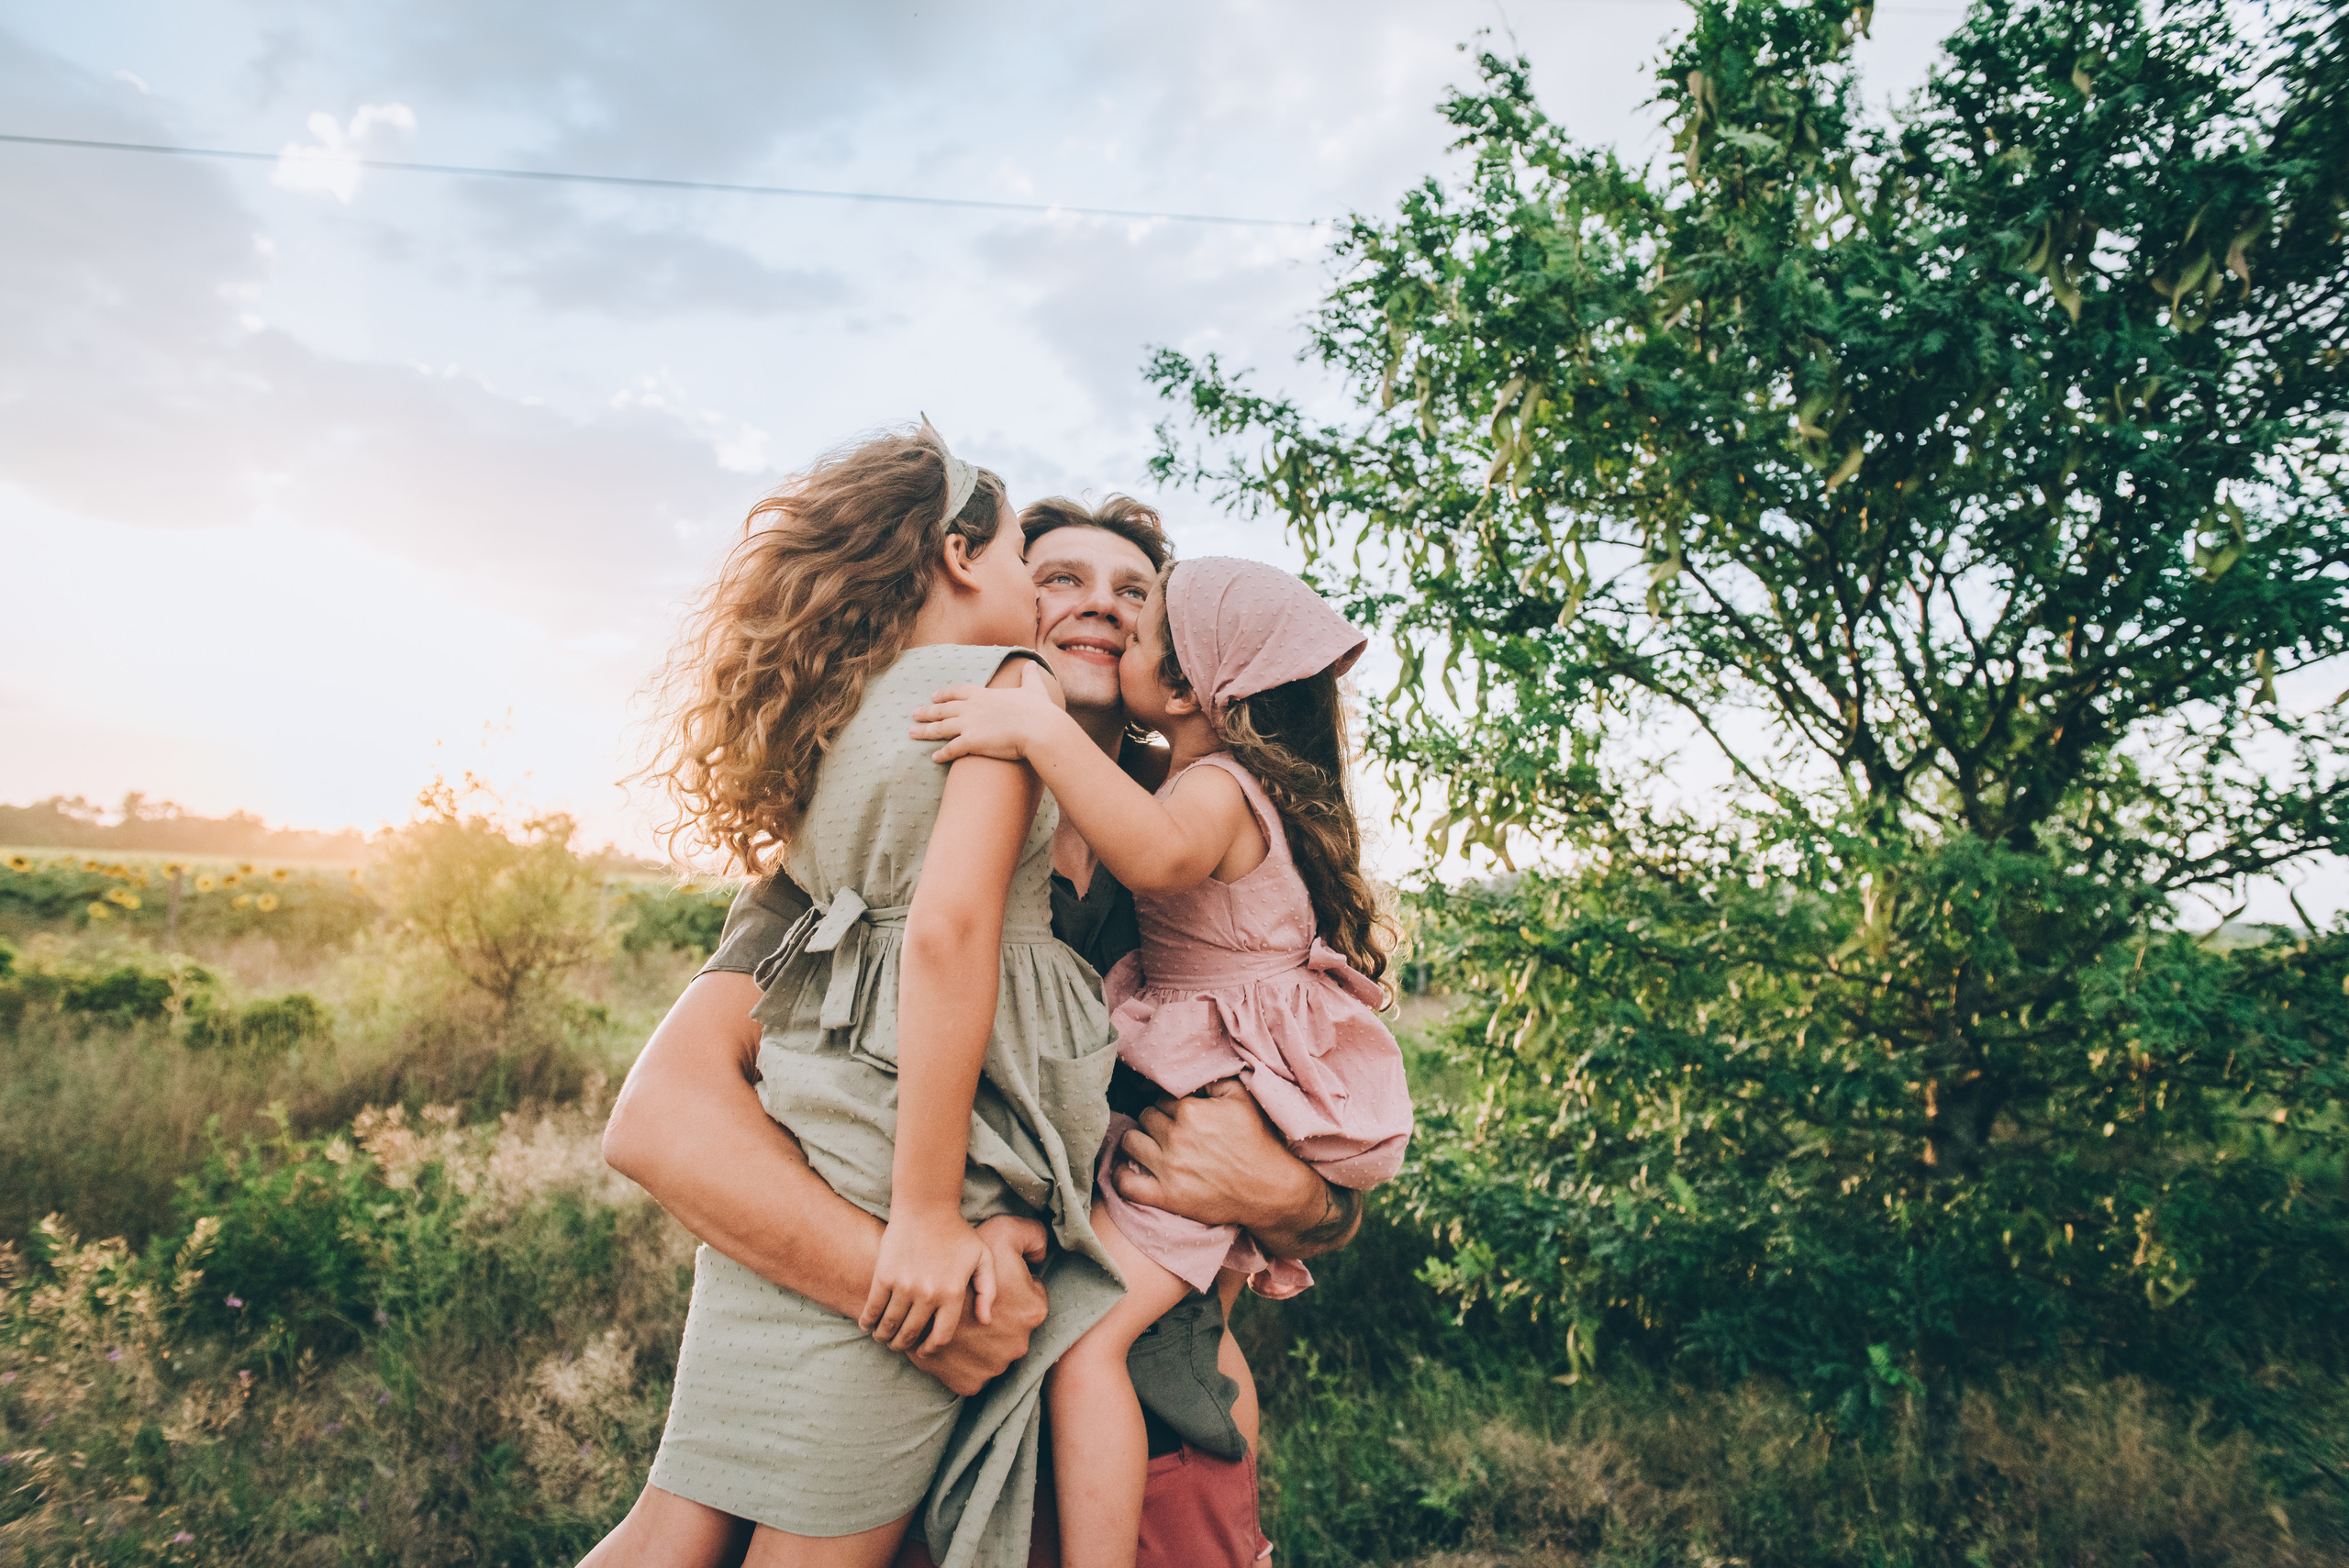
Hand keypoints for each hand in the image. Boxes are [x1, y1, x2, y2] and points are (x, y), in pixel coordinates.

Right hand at [862, 1205, 995, 1353]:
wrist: (927, 1207)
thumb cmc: (957, 1232)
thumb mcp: (983, 1258)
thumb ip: (988, 1290)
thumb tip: (985, 1321)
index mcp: (952, 1294)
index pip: (941, 1336)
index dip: (931, 1348)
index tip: (924, 1350)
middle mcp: (928, 1294)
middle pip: (912, 1334)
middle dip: (904, 1345)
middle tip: (899, 1345)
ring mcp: (904, 1286)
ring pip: (890, 1325)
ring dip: (884, 1337)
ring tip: (884, 1337)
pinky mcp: (884, 1276)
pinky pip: (872, 1308)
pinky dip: (867, 1321)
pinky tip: (867, 1325)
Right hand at [906, 1216, 1050, 1395]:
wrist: (913, 1277)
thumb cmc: (963, 1248)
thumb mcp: (1006, 1233)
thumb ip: (1032, 1239)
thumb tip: (1039, 1260)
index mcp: (1032, 1311)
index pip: (1030, 1304)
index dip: (1012, 1295)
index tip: (995, 1289)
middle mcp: (1017, 1344)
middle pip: (1011, 1335)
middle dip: (998, 1325)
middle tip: (974, 1310)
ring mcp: (991, 1367)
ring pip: (986, 1358)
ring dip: (977, 1348)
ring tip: (961, 1330)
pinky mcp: (964, 1382)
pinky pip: (966, 1378)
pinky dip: (958, 1367)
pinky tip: (949, 1347)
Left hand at [910, 668, 1064, 763]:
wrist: (1038, 728)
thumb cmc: (1038, 710)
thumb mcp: (1034, 688)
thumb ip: (1030, 676)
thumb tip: (1033, 663)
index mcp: (984, 694)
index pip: (958, 692)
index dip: (944, 694)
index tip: (934, 696)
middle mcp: (971, 708)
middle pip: (943, 709)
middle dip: (928, 711)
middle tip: (914, 713)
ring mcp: (969, 725)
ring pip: (940, 728)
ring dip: (925, 731)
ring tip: (912, 732)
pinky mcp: (971, 743)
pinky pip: (951, 749)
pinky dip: (941, 754)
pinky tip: (934, 757)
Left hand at [1116, 1080, 1336, 1249]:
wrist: (1270, 1190)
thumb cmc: (1258, 1141)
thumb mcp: (1242, 1097)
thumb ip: (1212, 1079)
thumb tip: (1188, 1072)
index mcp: (1190, 1110)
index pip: (1161, 1097)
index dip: (1171, 1104)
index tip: (1181, 1113)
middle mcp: (1175, 1137)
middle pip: (1145, 1117)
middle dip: (1155, 1120)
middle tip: (1171, 1130)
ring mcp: (1168, 1169)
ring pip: (1129, 1142)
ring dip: (1138, 1141)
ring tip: (1151, 1145)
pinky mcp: (1166, 1197)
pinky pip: (1125, 1183)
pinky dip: (1122, 1175)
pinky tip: (1132, 1169)